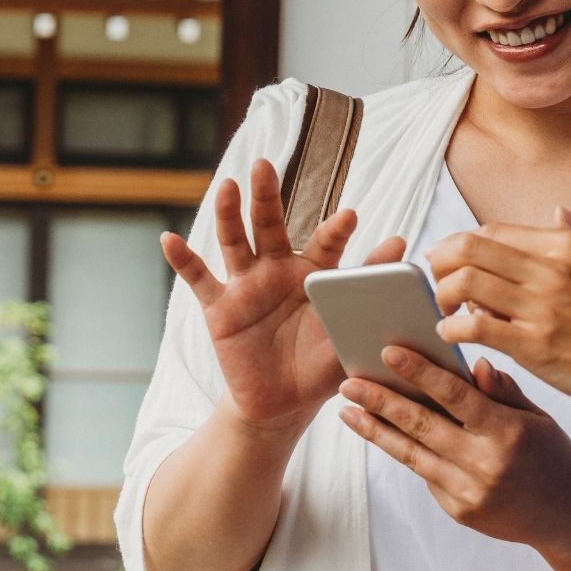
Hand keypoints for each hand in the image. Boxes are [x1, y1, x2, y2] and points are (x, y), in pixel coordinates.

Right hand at [162, 158, 406, 432]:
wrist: (281, 405)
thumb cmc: (321, 365)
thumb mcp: (348, 331)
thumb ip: (368, 287)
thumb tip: (402, 244)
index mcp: (315, 273)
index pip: (326, 244)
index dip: (336, 231)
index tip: (350, 217)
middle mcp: (278, 269)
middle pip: (271, 225)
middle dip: (267, 196)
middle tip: (265, 165)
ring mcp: (246, 286)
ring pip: (234, 242)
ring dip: (228, 214)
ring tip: (227, 186)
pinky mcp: (219, 308)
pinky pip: (198, 280)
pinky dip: (183, 260)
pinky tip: (168, 240)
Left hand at [337, 347, 570, 553]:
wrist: (569, 518)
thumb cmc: (553, 454)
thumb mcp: (537, 417)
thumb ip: (503, 391)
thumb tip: (473, 363)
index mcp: (507, 432)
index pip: (455, 395)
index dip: (420, 372)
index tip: (389, 351)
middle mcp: (485, 465)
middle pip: (421, 426)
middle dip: (380, 401)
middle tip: (348, 382)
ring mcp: (469, 493)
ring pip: (412, 455)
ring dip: (376, 431)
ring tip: (348, 411)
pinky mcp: (459, 512)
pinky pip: (426, 476)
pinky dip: (407, 453)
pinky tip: (385, 434)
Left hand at [424, 209, 570, 426]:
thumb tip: (556, 212)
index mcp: (568, 244)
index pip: (492, 231)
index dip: (461, 244)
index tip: (450, 260)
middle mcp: (551, 268)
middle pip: (468, 249)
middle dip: (440, 263)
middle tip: (435, 282)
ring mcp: (542, 306)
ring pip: (465, 284)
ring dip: (444, 295)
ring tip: (445, 311)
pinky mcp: (536, 345)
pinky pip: (476, 327)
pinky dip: (454, 328)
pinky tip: (454, 336)